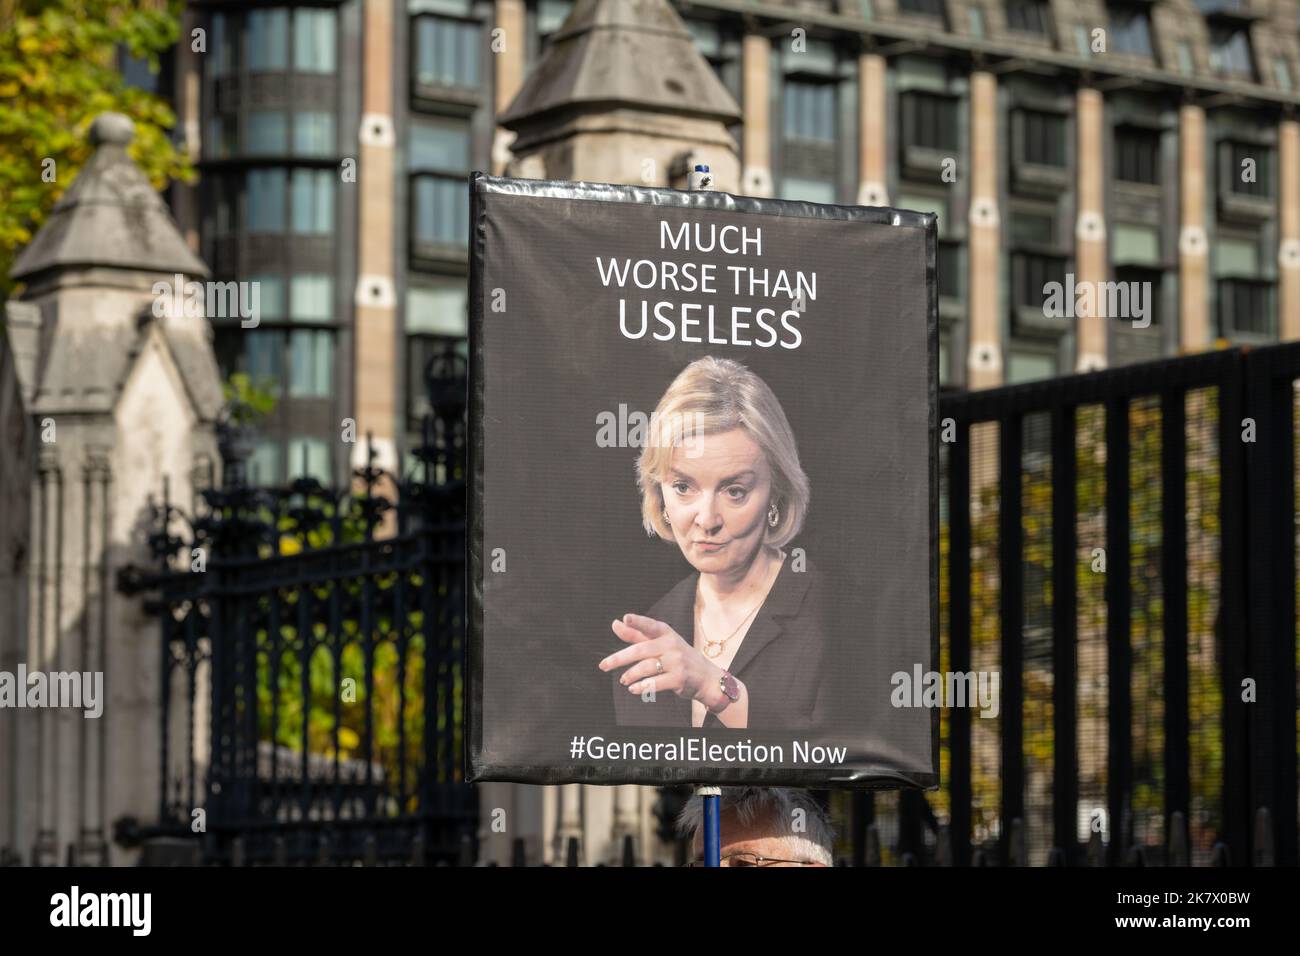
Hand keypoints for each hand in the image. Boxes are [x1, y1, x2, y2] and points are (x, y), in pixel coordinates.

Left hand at [598, 613, 726, 710]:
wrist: (705, 676)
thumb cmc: (677, 656)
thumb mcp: (659, 642)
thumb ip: (636, 634)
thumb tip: (616, 623)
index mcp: (665, 633)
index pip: (649, 626)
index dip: (637, 621)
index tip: (626, 618)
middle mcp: (671, 644)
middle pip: (640, 650)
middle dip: (619, 658)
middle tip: (603, 665)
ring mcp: (676, 662)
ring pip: (646, 667)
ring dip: (630, 675)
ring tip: (623, 680)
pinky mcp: (679, 678)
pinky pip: (655, 683)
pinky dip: (642, 687)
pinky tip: (633, 689)